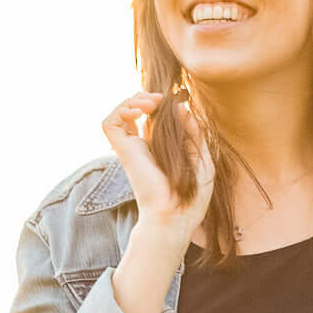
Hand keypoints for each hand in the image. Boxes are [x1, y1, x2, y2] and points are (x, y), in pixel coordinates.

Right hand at [100, 91, 214, 235]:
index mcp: (161, 148)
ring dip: (133, 99)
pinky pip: (110, 123)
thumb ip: (194, 132)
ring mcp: (131, 148)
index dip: (159, 102)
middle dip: (145, 96)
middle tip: (162, 99)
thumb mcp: (202, 158)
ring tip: (152, 102)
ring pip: (119, 113)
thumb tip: (181, 107)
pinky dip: (121, 109)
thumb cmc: (192, 197)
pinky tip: (140, 110)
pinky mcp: (123, 152)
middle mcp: (142, 146)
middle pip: (134, 109)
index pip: (152, 116)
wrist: (176, 216)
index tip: (176, 100)